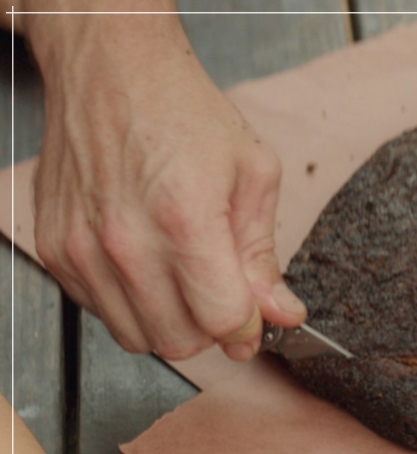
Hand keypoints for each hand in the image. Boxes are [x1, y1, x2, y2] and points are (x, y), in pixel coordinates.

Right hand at [28, 11, 306, 360]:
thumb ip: (265, 255)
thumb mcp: (253, 174)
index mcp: (185, 219)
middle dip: (212, 328)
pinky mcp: (56, 250)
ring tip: (185, 275)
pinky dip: (133, 304)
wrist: (112, 72)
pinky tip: (149, 264)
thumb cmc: (185, 114)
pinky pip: (101, 313)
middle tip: (223, 293)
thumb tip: (283, 314)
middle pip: (180, 341)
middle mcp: (126, 242)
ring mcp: (83, 249)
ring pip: (139, 337)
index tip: (255, 316)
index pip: (222, 320)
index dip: (248, 327)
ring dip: (172, 321)